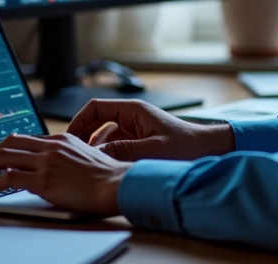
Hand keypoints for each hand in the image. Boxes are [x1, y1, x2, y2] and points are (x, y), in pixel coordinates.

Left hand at [0, 134, 130, 215]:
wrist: (118, 185)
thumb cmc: (108, 178)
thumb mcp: (85, 158)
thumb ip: (65, 158)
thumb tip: (48, 169)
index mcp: (60, 139)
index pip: (22, 138)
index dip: (2, 149)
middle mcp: (51, 147)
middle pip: (7, 144)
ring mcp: (46, 162)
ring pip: (2, 158)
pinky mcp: (44, 180)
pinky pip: (8, 179)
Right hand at [67, 99, 234, 161]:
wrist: (209, 150)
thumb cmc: (187, 145)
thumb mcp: (153, 149)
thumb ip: (124, 151)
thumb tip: (97, 154)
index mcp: (133, 110)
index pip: (95, 108)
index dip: (78, 121)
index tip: (68, 138)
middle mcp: (131, 117)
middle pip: (96, 123)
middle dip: (83, 138)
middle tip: (72, 156)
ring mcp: (133, 129)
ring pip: (104, 137)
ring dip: (95, 149)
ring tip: (86, 165)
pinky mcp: (138, 142)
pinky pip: (115, 146)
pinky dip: (107, 156)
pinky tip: (104, 169)